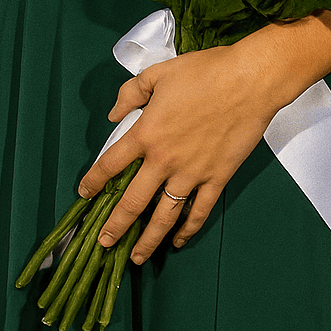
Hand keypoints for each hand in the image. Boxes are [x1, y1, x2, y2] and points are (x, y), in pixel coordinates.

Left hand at [77, 44, 278, 263]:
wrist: (247, 82)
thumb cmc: (202, 72)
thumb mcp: (157, 74)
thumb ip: (130, 93)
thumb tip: (112, 114)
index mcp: (147, 133)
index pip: (111, 163)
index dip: (93, 181)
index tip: (83, 194)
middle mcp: (165, 160)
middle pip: (133, 201)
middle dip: (115, 226)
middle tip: (103, 243)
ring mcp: (192, 173)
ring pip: (164, 216)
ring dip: (148, 240)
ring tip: (135, 257)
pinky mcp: (216, 179)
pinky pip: (199, 212)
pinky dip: (187, 230)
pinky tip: (177, 241)